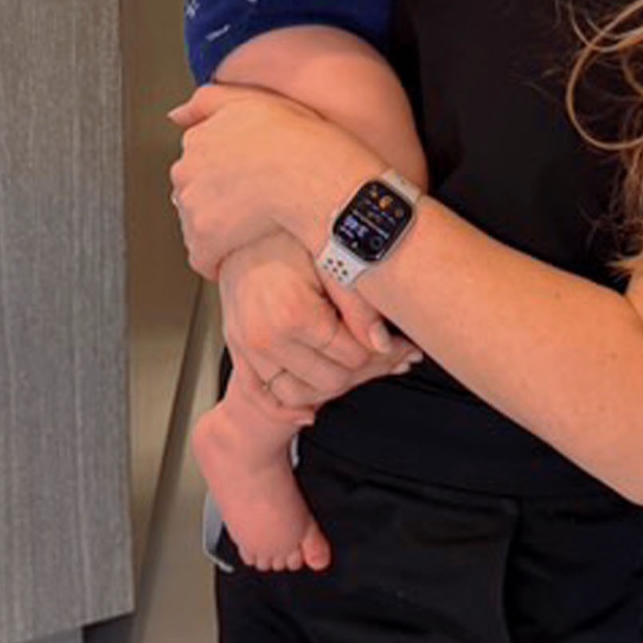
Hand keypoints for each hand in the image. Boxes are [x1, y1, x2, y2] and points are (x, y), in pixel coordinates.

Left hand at [169, 82, 371, 277]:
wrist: (316, 178)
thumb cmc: (299, 140)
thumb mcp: (253, 100)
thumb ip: (209, 101)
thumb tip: (176, 116)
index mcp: (198, 137)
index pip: (196, 161)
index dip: (223, 174)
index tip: (244, 181)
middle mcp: (188, 169)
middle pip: (193, 192)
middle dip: (216, 201)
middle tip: (251, 205)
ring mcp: (194, 204)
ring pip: (196, 225)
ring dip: (218, 231)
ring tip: (252, 229)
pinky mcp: (206, 237)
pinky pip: (203, 257)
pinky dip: (219, 260)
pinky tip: (244, 254)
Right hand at [220, 232, 419, 411]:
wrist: (240, 231)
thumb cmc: (287, 238)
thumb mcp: (333, 260)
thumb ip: (359, 304)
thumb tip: (383, 344)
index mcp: (293, 314)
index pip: (353, 356)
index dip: (386, 354)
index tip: (405, 345)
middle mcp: (266, 338)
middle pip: (331, 381)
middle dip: (367, 372)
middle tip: (395, 358)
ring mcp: (247, 348)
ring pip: (299, 394)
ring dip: (333, 391)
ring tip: (363, 371)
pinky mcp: (237, 350)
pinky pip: (261, 395)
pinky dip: (287, 408)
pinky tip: (312, 411)